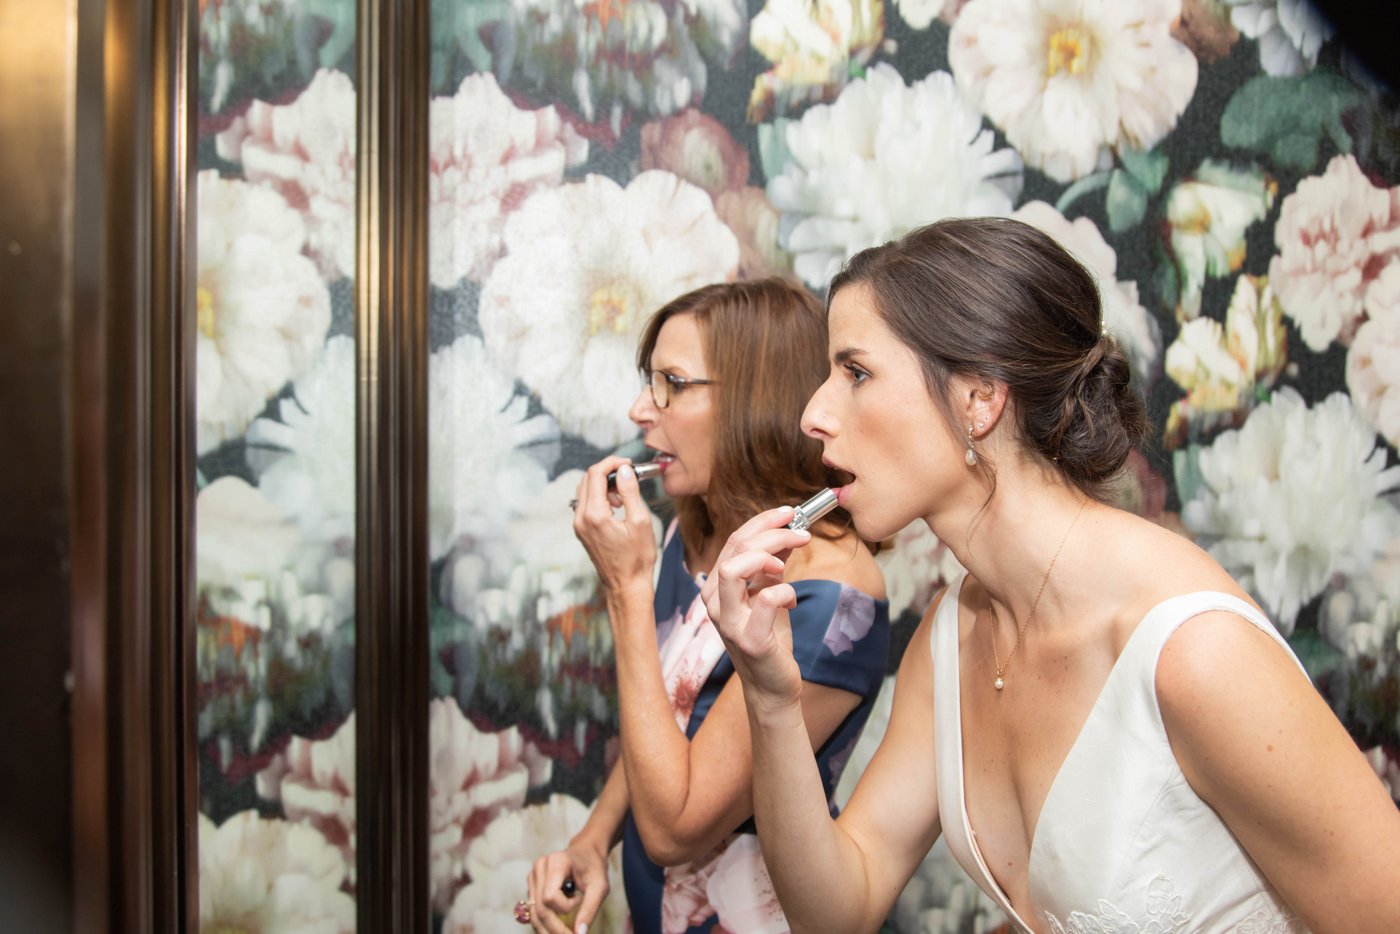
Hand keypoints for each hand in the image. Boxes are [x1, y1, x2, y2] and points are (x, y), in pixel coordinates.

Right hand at [527, 841, 609, 933]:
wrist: (586, 852)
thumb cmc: (594, 867)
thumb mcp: (600, 886)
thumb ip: (590, 909)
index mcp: (556, 862)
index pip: (550, 896)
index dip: (565, 908)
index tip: (579, 901)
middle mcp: (540, 867)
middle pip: (539, 908)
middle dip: (554, 929)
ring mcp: (533, 875)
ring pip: (533, 912)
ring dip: (548, 929)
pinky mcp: (533, 884)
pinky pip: (533, 909)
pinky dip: (544, 922)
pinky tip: (556, 927)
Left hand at [571, 457, 656, 598]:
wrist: (627, 585)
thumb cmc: (637, 558)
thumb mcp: (640, 521)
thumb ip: (629, 492)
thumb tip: (623, 470)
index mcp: (594, 515)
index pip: (595, 474)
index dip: (612, 463)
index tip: (628, 463)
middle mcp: (581, 519)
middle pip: (587, 479)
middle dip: (608, 472)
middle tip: (629, 476)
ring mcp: (578, 525)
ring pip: (585, 490)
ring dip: (604, 484)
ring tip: (624, 496)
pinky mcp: (581, 530)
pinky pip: (586, 503)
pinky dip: (600, 497)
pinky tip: (617, 506)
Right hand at [702, 506, 810, 704]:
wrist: (773, 685)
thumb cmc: (770, 638)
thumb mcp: (770, 594)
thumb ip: (772, 565)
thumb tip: (787, 531)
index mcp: (717, 587)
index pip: (734, 540)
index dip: (763, 521)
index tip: (789, 513)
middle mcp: (715, 602)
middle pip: (736, 548)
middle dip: (772, 532)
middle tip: (802, 532)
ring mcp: (729, 622)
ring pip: (733, 569)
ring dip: (768, 555)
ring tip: (789, 562)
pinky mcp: (749, 639)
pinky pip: (765, 600)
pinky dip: (784, 591)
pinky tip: (792, 602)